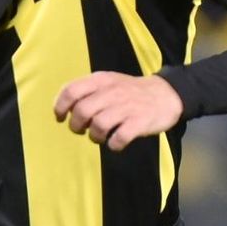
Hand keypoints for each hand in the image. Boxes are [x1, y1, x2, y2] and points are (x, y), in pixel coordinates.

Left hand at [54, 72, 183, 150]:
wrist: (166, 94)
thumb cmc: (130, 91)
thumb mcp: (109, 82)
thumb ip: (87, 90)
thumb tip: (63, 107)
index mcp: (102, 80)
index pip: (71, 90)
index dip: (60, 106)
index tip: (60, 117)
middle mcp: (112, 92)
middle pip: (82, 110)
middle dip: (76, 125)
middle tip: (81, 130)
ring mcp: (126, 107)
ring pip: (98, 125)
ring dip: (94, 136)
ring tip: (99, 137)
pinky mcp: (139, 122)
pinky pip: (119, 138)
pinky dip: (113, 145)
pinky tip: (116, 143)